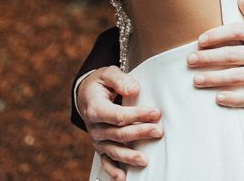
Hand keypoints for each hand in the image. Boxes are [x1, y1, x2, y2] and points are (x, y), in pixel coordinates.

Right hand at [77, 66, 162, 180]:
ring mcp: (97, 139)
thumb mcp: (108, 74)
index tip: (155, 113)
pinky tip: (123, 177)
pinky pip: (105, 161)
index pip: (118, 116)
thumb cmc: (100, 82)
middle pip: (119, 134)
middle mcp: (94, 127)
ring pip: (114, 150)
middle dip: (139, 133)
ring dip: (129, 156)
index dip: (137, 115)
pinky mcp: (100, 146)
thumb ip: (120, 80)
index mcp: (95, 108)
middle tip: (158, 131)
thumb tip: (134, 89)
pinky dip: (113, 170)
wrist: (85, 94)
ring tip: (145, 160)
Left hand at [187, 0, 243, 106]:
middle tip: (190, 60)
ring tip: (197, 80)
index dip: (218, 35)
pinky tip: (218, 98)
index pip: (238, 31)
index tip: (200, 40)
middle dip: (209, 58)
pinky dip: (234, 98)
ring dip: (215, 78)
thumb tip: (240, 0)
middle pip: (234, 55)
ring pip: (239, 76)